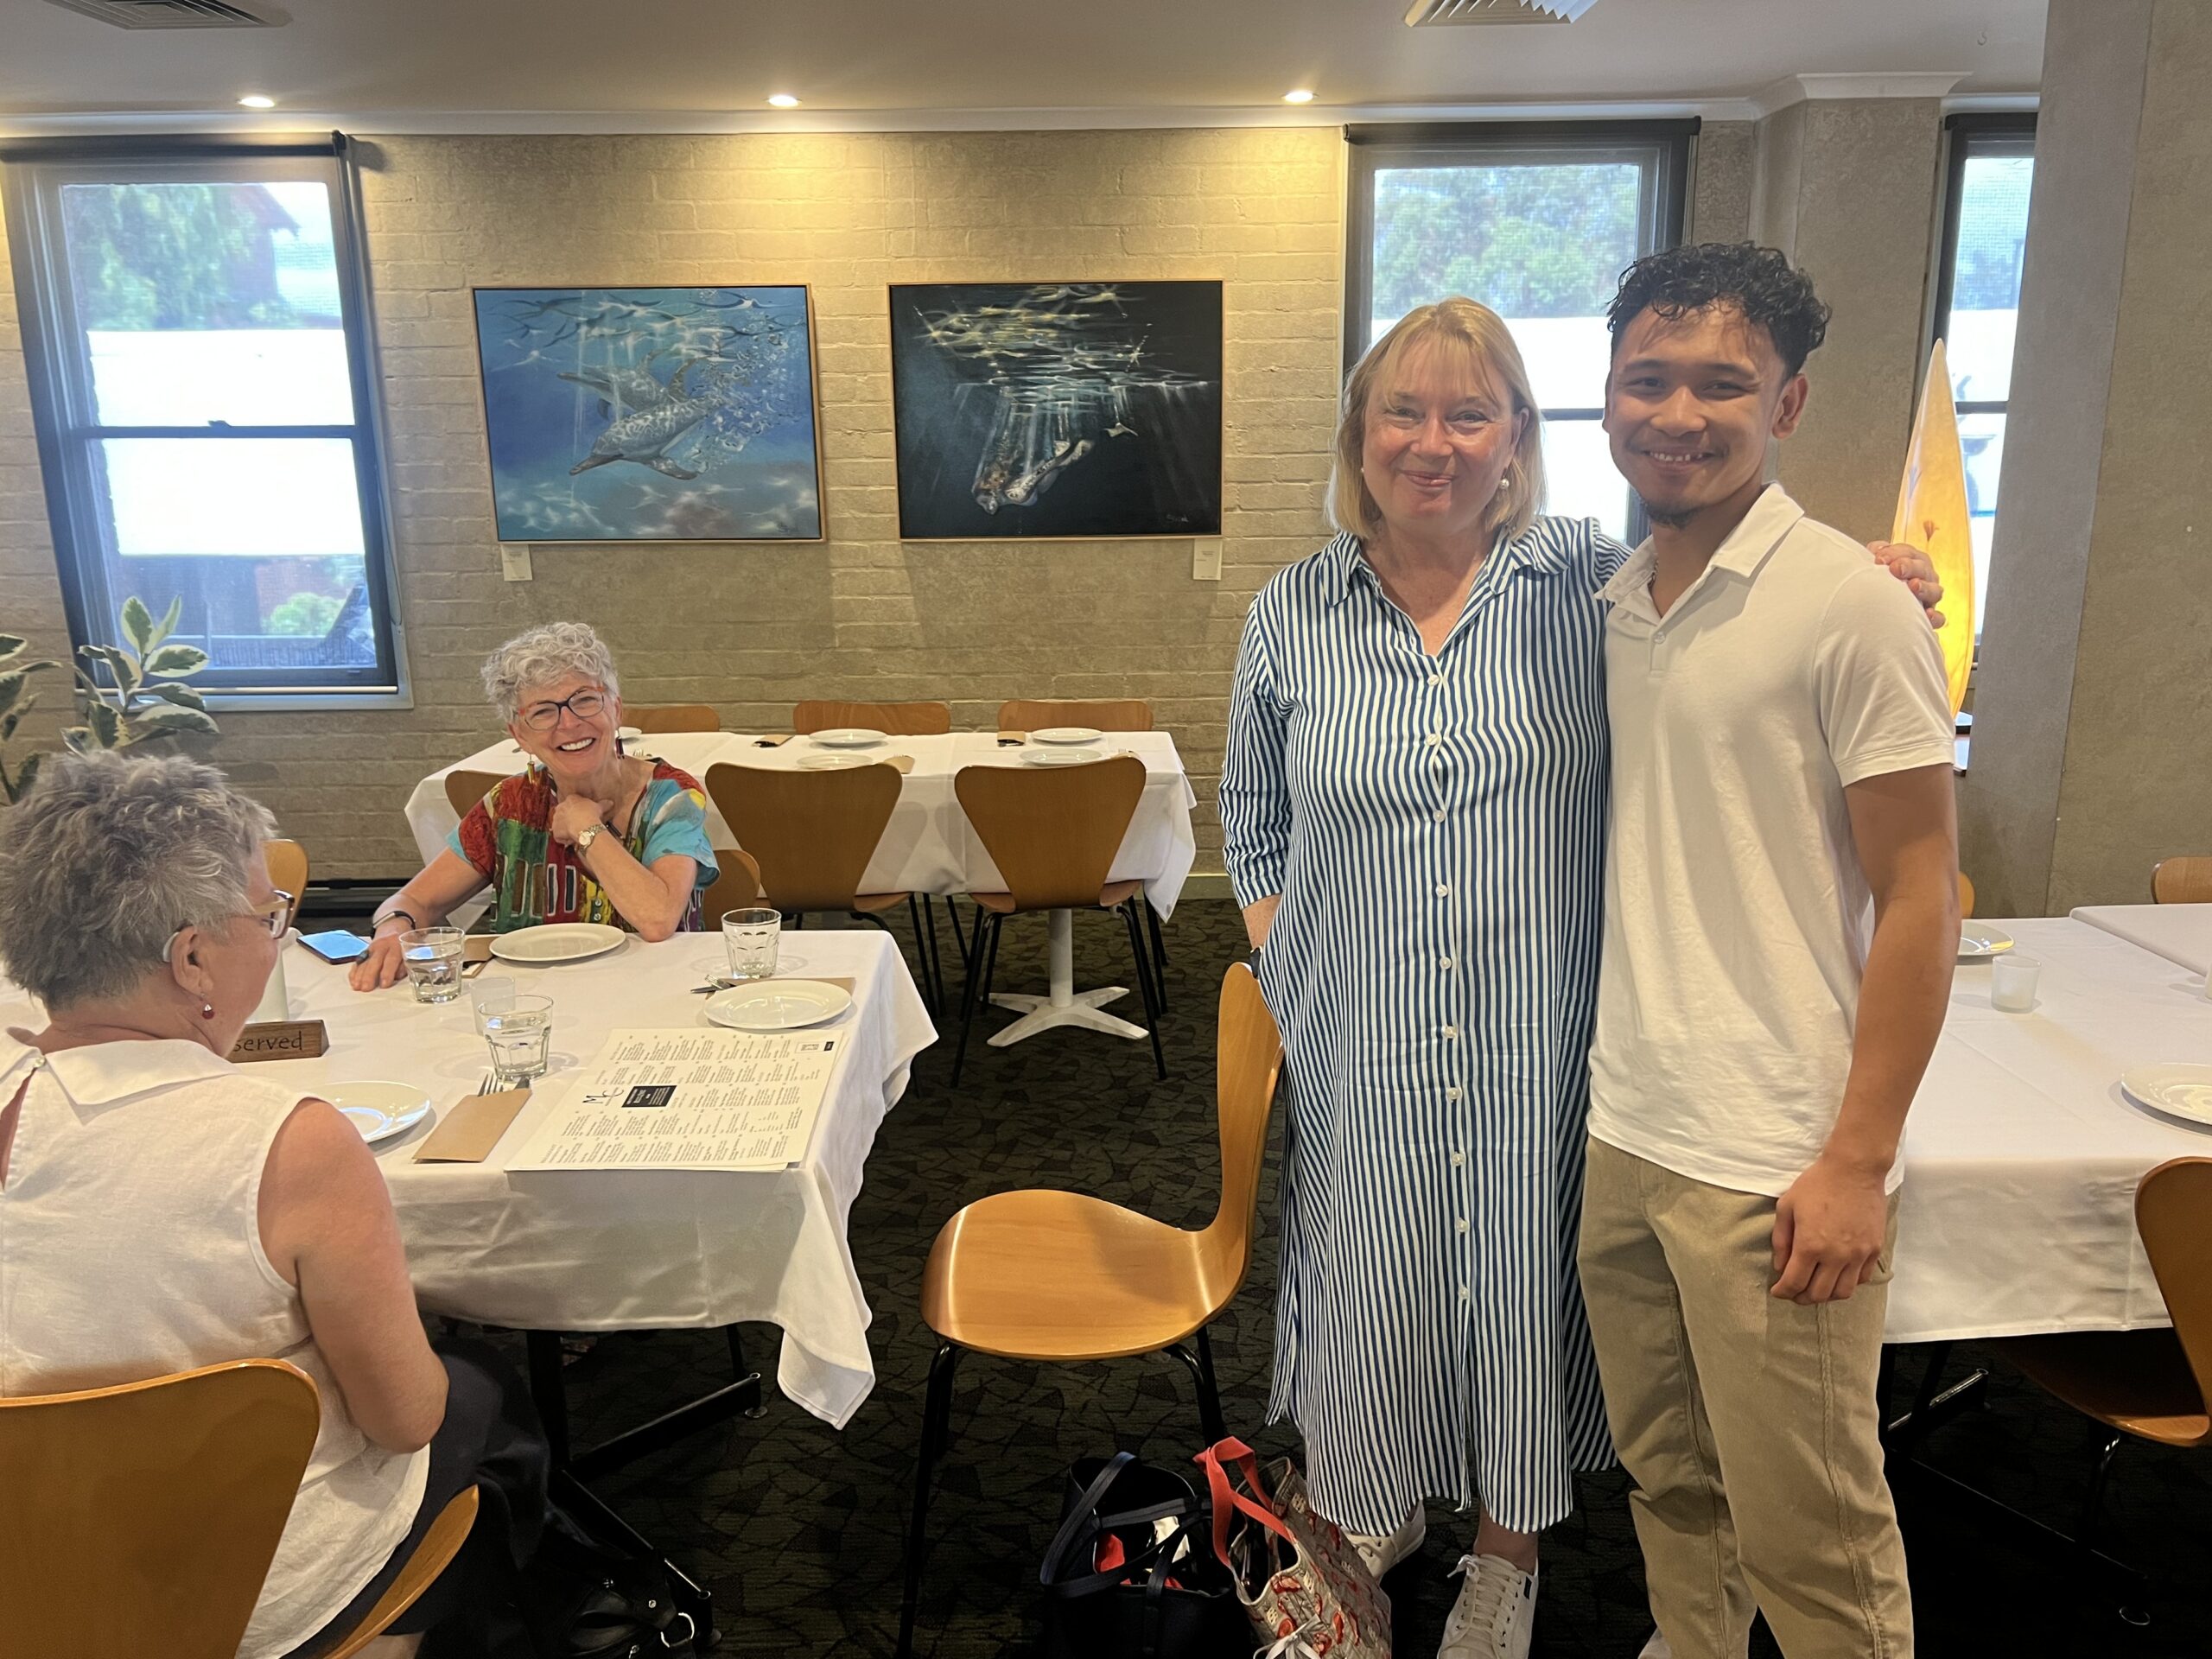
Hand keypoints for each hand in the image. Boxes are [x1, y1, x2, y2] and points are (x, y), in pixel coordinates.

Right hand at [349, 932, 410, 991]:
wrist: (393, 927)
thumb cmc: (404, 944)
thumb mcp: (409, 951)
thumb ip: (404, 964)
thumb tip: (397, 977)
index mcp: (397, 946)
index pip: (391, 960)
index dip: (387, 973)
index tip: (384, 985)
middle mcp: (383, 946)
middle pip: (375, 961)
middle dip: (370, 976)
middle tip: (366, 988)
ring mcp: (372, 948)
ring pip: (365, 961)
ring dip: (360, 975)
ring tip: (357, 987)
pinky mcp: (365, 950)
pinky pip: (358, 961)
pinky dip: (355, 971)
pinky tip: (353, 980)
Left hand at [550, 795, 605, 847]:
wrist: (585, 825)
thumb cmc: (591, 814)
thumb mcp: (599, 807)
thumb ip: (604, 804)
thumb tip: (611, 802)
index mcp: (571, 799)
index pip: (571, 803)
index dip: (576, 810)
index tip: (582, 814)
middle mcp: (560, 808)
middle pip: (563, 813)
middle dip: (569, 819)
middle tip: (579, 824)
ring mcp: (556, 820)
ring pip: (560, 825)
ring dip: (566, 829)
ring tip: (577, 833)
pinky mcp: (555, 831)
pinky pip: (559, 837)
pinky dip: (565, 839)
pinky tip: (574, 840)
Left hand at [1771, 1156, 1889, 1304]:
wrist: (1855, 1169)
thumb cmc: (1817, 1184)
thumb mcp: (1787, 1207)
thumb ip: (1781, 1240)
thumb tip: (1780, 1266)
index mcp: (1810, 1245)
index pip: (1795, 1282)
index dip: (1783, 1291)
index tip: (1777, 1291)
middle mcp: (1836, 1255)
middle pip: (1819, 1294)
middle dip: (1802, 1298)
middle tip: (1794, 1293)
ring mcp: (1858, 1254)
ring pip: (1843, 1292)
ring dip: (1826, 1296)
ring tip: (1816, 1289)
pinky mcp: (1874, 1249)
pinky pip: (1861, 1278)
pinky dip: (1847, 1284)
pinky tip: (1837, 1276)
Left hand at [1869, 542, 1946, 630]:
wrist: (1872, 609)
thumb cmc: (1874, 584)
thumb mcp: (1873, 566)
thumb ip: (1876, 556)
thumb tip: (1875, 552)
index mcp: (1911, 561)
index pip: (1908, 552)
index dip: (1895, 553)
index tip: (1879, 559)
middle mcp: (1923, 577)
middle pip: (1922, 568)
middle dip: (1909, 566)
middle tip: (1895, 569)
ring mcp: (1929, 597)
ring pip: (1935, 591)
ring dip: (1925, 588)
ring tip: (1914, 586)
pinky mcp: (1929, 618)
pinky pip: (1938, 618)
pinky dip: (1935, 616)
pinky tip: (1927, 614)